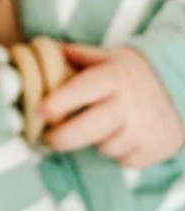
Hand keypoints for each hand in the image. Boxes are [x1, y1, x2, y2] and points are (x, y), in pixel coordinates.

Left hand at [39, 43, 184, 167]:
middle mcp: (131, 102)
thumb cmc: (132, 74)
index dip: (59, 101)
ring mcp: (148, 126)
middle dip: (62, 138)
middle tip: (50, 139)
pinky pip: (126, 161)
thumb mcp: (108, 58)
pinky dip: (122, 154)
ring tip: (103, 129)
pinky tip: (125, 138)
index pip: (83, 88)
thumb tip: (44, 49)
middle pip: (88, 129)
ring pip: (106, 148)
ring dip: (98, 143)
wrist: (184, 85)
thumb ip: (76, 56)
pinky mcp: (160, 146)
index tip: (39, 111)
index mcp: (114, 76)